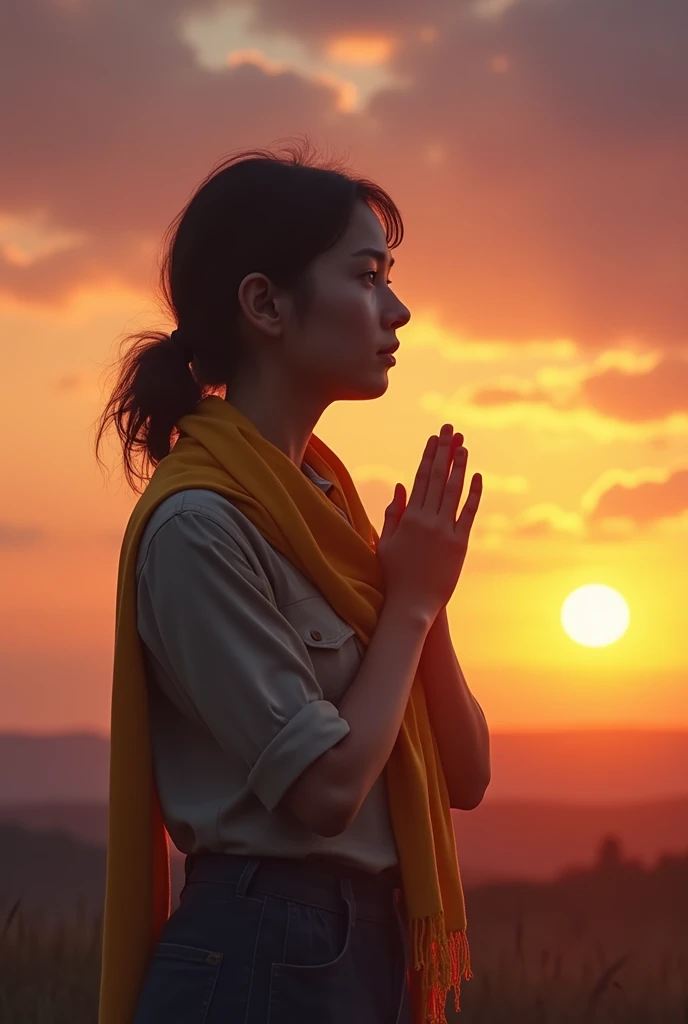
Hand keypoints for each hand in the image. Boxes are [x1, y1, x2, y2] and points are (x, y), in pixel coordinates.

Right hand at [376, 424, 481, 622]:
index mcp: (408, 518)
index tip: (433, 438)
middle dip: (444, 451)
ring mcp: (444, 531)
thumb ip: (394, 514)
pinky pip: (469, 513)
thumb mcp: (386, 542)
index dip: (428, 456)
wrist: (411, 604)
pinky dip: (474, 494)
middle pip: (438, 478)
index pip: (420, 478)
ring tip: (463, 446)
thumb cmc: (395, 575)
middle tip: (450, 430)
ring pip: (453, 491)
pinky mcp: (460, 544)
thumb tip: (400, 487)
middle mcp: (427, 520)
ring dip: (459, 466)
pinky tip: (478, 476)